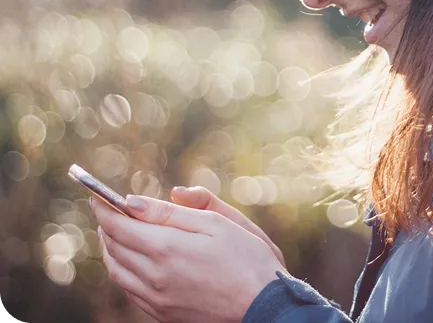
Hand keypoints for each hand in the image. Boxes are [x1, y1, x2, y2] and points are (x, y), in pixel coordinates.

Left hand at [90, 194, 287, 322]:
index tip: (96, 194)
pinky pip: (129, 289)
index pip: (119, 225)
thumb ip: (175, 211)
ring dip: (110, 248)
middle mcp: (154, 276)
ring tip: (115, 232)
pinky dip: (122, 270)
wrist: (264, 306)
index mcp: (167, 248)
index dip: (104, 208)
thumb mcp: (217, 223)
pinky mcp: (162, 314)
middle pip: (113, 247)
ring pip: (117, 271)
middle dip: (107, 225)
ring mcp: (156, 299)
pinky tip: (132, 260)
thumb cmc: (248, 258)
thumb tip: (134, 201)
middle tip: (106, 209)